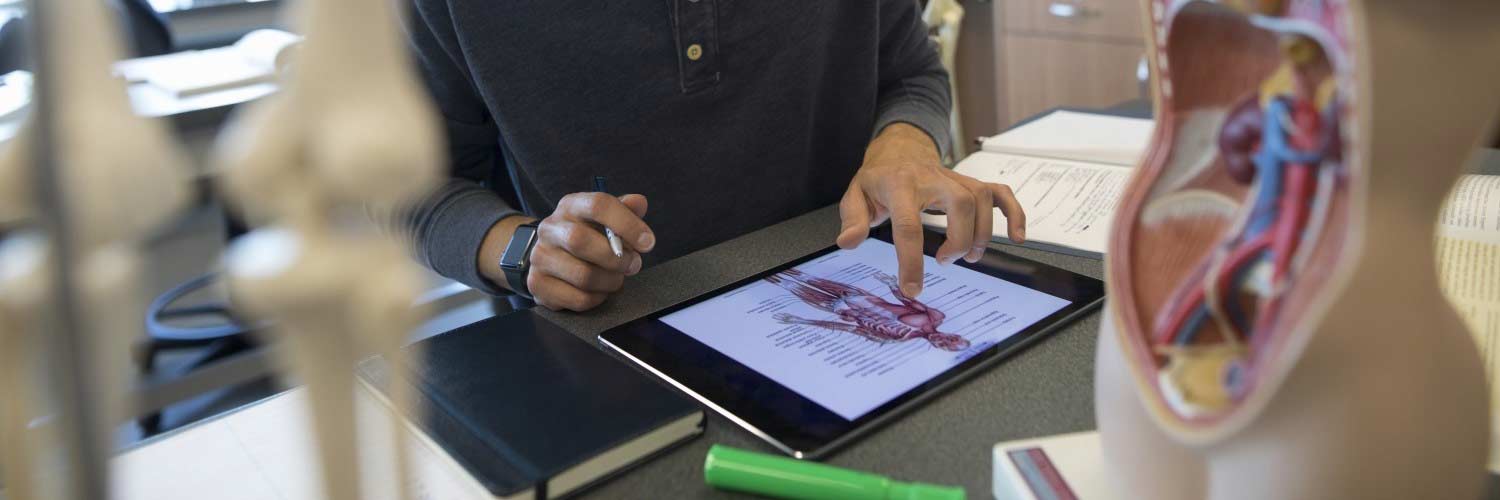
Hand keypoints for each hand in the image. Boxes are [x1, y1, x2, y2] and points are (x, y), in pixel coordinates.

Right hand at [481, 193, 653, 310]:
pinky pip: (578, 299)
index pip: (598, 204)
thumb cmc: (587, 235)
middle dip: (617, 258)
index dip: (627, 224)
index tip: (648, 242)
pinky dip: (597, 298)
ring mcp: (540, 257)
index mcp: (570, 206)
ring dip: (610, 281)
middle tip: (634, 265)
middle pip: (581, 241)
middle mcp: (550, 228)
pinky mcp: (538, 285)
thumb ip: (624, 210)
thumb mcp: (604, 219)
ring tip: (616, 278)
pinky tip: (599, 290)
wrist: (550, 255)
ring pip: (583, 275)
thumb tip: (639, 202)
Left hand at [837, 123, 1024, 297]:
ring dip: (981, 233)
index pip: (908, 224)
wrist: (898, 152)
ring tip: (968, 257)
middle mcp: (932, 178)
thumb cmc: (878, 180)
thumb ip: (853, 219)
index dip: (911, 260)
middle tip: (945, 261)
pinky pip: (1000, 192)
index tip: (912, 288)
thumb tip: (849, 242)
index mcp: (899, 185)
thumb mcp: (855, 196)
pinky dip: (1014, 213)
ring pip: (982, 199)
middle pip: (960, 204)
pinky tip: (1018, 236)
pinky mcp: (970, 182)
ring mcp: (955, 178)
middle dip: (958, 239)